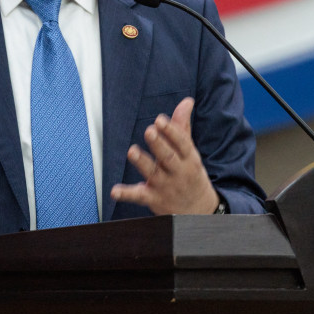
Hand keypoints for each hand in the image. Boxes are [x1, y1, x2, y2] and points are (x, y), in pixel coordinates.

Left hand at [109, 97, 219, 215]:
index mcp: (189, 158)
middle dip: (159, 144)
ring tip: (132, 151)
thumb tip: (186, 101)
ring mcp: (165, 187)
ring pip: (153, 174)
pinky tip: (114, 191)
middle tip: (149, 131)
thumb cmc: (190, 175)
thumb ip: (182, 127)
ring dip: (142, 162)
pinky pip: (139, 196)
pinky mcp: (154, 200)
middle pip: (168, 157)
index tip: (160, 120)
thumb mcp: (190, 153)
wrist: (198, 212)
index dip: (171, 131)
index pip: (181, 143)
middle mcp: (178, 172)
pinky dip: (126, 194)